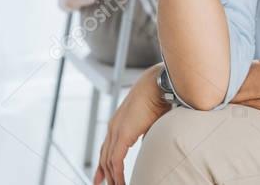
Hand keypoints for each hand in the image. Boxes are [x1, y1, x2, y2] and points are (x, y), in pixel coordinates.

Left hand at [93, 64, 170, 184]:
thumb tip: (148, 140)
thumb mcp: (150, 119)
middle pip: (104, 156)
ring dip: (112, 177)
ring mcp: (116, 131)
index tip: (103, 176)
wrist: (157, 85)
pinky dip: (117, 174)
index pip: (107, 147)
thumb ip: (145, 131)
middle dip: (103, 173)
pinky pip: (115, 161)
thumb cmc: (157, 97)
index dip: (104, 163)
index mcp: (118, 122)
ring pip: (108, 161)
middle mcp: (113, 127)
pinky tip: (120, 183)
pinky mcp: (122, 135)